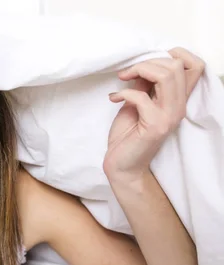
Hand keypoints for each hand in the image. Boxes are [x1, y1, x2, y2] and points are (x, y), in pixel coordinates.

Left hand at [103, 47, 204, 181]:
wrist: (122, 166)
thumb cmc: (128, 136)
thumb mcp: (136, 103)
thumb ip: (144, 85)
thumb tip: (142, 65)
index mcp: (177, 99)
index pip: (195, 66)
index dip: (175, 54)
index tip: (149, 61)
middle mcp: (178, 106)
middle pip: (177, 66)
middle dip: (147, 62)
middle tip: (127, 73)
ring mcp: (169, 116)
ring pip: (166, 76)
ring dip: (139, 71)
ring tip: (123, 79)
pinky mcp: (155, 125)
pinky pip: (141, 97)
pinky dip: (123, 93)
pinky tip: (114, 99)